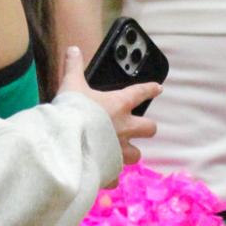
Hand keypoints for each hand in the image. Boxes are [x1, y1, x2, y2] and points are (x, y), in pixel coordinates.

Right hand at [59, 44, 159, 164]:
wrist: (66, 142)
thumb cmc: (72, 111)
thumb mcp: (71, 84)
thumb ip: (73, 67)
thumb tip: (73, 48)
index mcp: (119, 105)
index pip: (140, 93)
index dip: (150, 90)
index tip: (158, 89)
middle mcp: (125, 128)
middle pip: (149, 128)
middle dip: (146, 128)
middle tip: (139, 128)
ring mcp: (120, 150)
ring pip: (137, 155)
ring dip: (131, 153)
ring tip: (121, 153)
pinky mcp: (111, 169)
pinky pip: (116, 176)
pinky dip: (111, 176)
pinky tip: (104, 175)